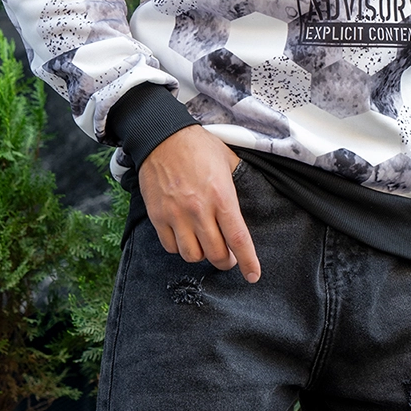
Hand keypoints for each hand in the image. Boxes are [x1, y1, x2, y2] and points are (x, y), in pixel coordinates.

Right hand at [137, 128, 260, 282]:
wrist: (162, 136)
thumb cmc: (198, 145)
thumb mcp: (227, 159)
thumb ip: (237, 183)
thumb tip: (248, 199)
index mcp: (221, 195)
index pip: (238, 238)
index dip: (247, 261)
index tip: (253, 275)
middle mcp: (199, 209)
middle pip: (215, 254)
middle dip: (225, 261)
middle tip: (228, 257)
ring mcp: (176, 215)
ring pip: (192, 255)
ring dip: (202, 255)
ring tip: (205, 245)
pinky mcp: (157, 216)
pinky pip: (171, 247)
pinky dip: (180, 247)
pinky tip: (185, 236)